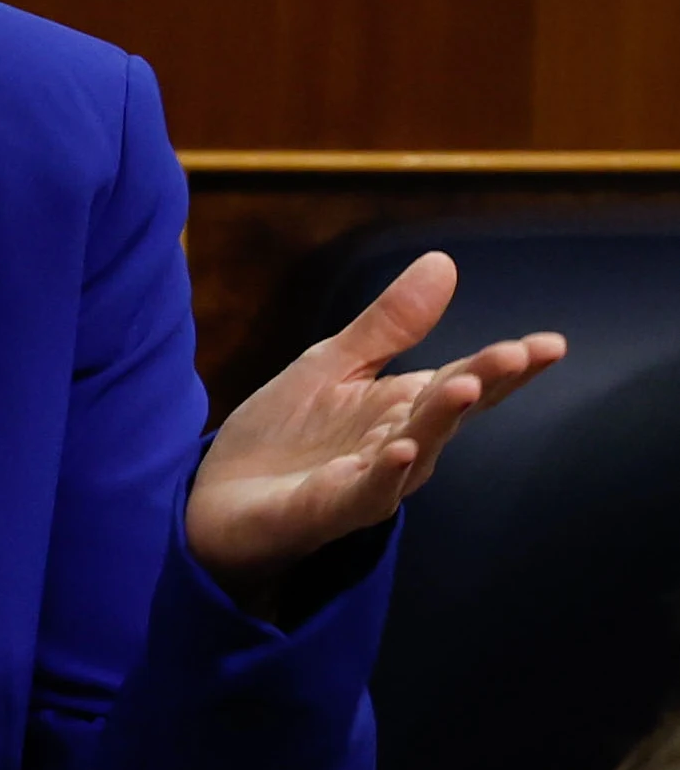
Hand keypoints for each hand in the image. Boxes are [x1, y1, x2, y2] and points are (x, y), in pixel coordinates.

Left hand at [187, 252, 564, 597]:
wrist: (218, 499)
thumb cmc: (284, 434)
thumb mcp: (332, 364)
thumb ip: (389, 324)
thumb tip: (444, 261)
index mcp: (403, 407)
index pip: (467, 381)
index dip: (507, 365)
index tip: (551, 344)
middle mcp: (401, 445)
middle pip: (450, 411)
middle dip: (484, 381)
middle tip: (519, 353)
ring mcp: (370, 480)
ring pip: (417, 449)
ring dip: (440, 419)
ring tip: (465, 385)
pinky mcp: (330, 508)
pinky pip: (366, 491)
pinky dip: (386, 472)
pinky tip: (402, 450)